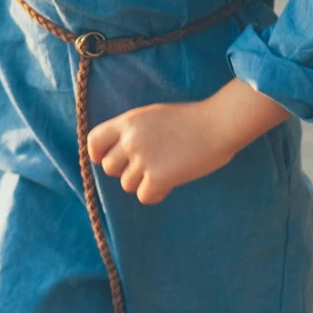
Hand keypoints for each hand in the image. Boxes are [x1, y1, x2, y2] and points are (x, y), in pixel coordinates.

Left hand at [85, 79, 289, 205]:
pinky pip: (143, 196)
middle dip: (125, 171)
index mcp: (129, 121)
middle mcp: (131, 139)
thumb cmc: (192, 119)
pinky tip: (168, 185)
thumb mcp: (154, 115)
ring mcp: (144, 158)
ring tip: (164, 172)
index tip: (108, 159)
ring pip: (127, 184)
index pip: (94, 141)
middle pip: (109, 167)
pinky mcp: (158, 177)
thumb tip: (118, 153)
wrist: (218, 124)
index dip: (98, 154)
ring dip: (143, 183)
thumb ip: (134, 131)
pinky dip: (155, 194)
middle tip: (146, 167)